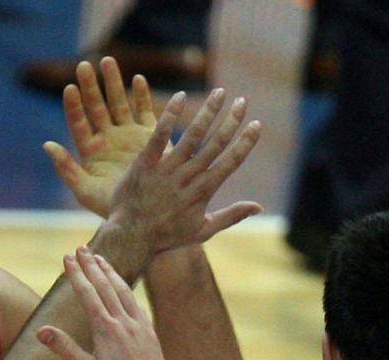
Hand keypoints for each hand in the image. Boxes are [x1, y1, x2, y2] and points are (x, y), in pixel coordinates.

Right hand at [37, 249, 173, 359]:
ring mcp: (139, 325)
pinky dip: (126, 289)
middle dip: (91, 265)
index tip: (68, 257)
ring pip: (123, 290)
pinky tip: (122, 287)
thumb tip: (41, 331)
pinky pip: (136, 303)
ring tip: (100, 259)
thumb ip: (64, 348)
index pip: (88, 293)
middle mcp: (124, 322)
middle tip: (81, 248)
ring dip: (110, 272)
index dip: (77, 274)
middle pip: (105, 285)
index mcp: (105, 329)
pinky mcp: (149, 332)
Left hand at [45, 58, 158, 217]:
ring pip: (119, 103)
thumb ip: (66, 169)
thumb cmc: (112, 208)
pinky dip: (142, 96)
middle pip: (97, 107)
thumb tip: (46, 144)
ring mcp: (128, 135)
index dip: (73, 106)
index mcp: (90, 151)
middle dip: (91, 86)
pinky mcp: (150, 136)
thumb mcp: (85, 191)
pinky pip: (145, 111)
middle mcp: (108, 139)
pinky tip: (138, 80)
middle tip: (84, 66)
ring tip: (108, 61)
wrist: (146, 214)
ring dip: (113, 83)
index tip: (69, 88)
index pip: (78, 122)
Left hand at [105, 88, 262, 253]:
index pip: (231, 162)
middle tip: (242, 100)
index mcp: (203, 192)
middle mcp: (188, 178)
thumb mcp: (203, 231)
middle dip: (231, 121)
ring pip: (192, 136)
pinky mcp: (144, 164)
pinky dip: (170, 116)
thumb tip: (259, 207)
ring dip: (207, 112)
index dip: (245, 142)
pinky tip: (180, 96)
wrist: (130, 239)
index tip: (256, 124)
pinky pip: (159, 136)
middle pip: (215, 144)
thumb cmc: (166, 237)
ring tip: (219, 92)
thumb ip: (231, 216)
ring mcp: (166, 170)